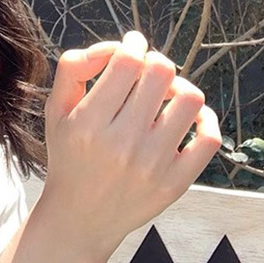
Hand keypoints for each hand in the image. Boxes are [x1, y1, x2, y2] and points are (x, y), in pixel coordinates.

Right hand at [40, 30, 221, 262]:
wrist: (80, 218)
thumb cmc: (68, 155)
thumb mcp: (55, 110)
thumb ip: (73, 68)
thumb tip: (112, 47)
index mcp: (89, 123)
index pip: (127, 63)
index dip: (133, 44)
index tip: (132, 44)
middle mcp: (122, 144)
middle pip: (160, 73)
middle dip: (154, 60)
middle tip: (146, 69)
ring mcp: (153, 165)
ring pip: (189, 99)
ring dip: (179, 86)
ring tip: (165, 92)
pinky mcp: (175, 183)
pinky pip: (208, 139)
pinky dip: (204, 119)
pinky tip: (187, 116)